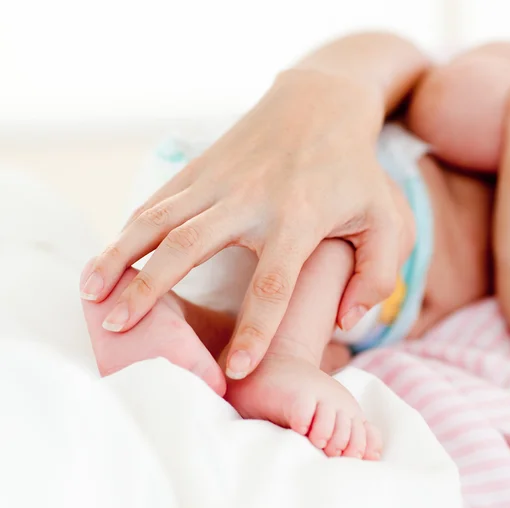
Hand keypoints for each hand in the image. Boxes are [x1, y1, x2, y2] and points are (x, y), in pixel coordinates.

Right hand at [80, 69, 413, 379]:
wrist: (319, 105)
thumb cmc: (355, 171)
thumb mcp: (388, 220)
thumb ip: (379, 275)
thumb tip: (346, 322)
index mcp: (299, 219)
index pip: (273, 284)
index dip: (255, 330)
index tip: (235, 370)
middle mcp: (251, 200)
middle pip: (190, 246)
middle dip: (151, 288)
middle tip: (119, 327)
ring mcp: (219, 180)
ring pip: (159, 219)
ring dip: (121, 254)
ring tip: (91, 292)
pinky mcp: (201, 168)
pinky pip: (158, 200)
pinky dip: (129, 229)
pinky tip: (108, 256)